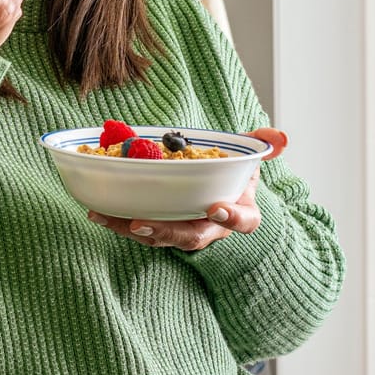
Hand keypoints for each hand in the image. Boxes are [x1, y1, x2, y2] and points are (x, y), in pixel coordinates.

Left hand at [87, 128, 288, 250]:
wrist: (213, 183)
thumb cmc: (231, 170)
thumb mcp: (249, 154)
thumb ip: (262, 144)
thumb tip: (278, 137)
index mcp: (239, 212)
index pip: (243, 222)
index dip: (231, 218)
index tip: (216, 207)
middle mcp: (210, 227)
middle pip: (191, 237)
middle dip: (166, 232)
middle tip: (141, 223)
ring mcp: (182, 229)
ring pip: (159, 236)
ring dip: (131, 229)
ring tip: (106, 217)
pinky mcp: (158, 226)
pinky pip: (137, 228)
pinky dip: (116, 220)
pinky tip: (95, 210)